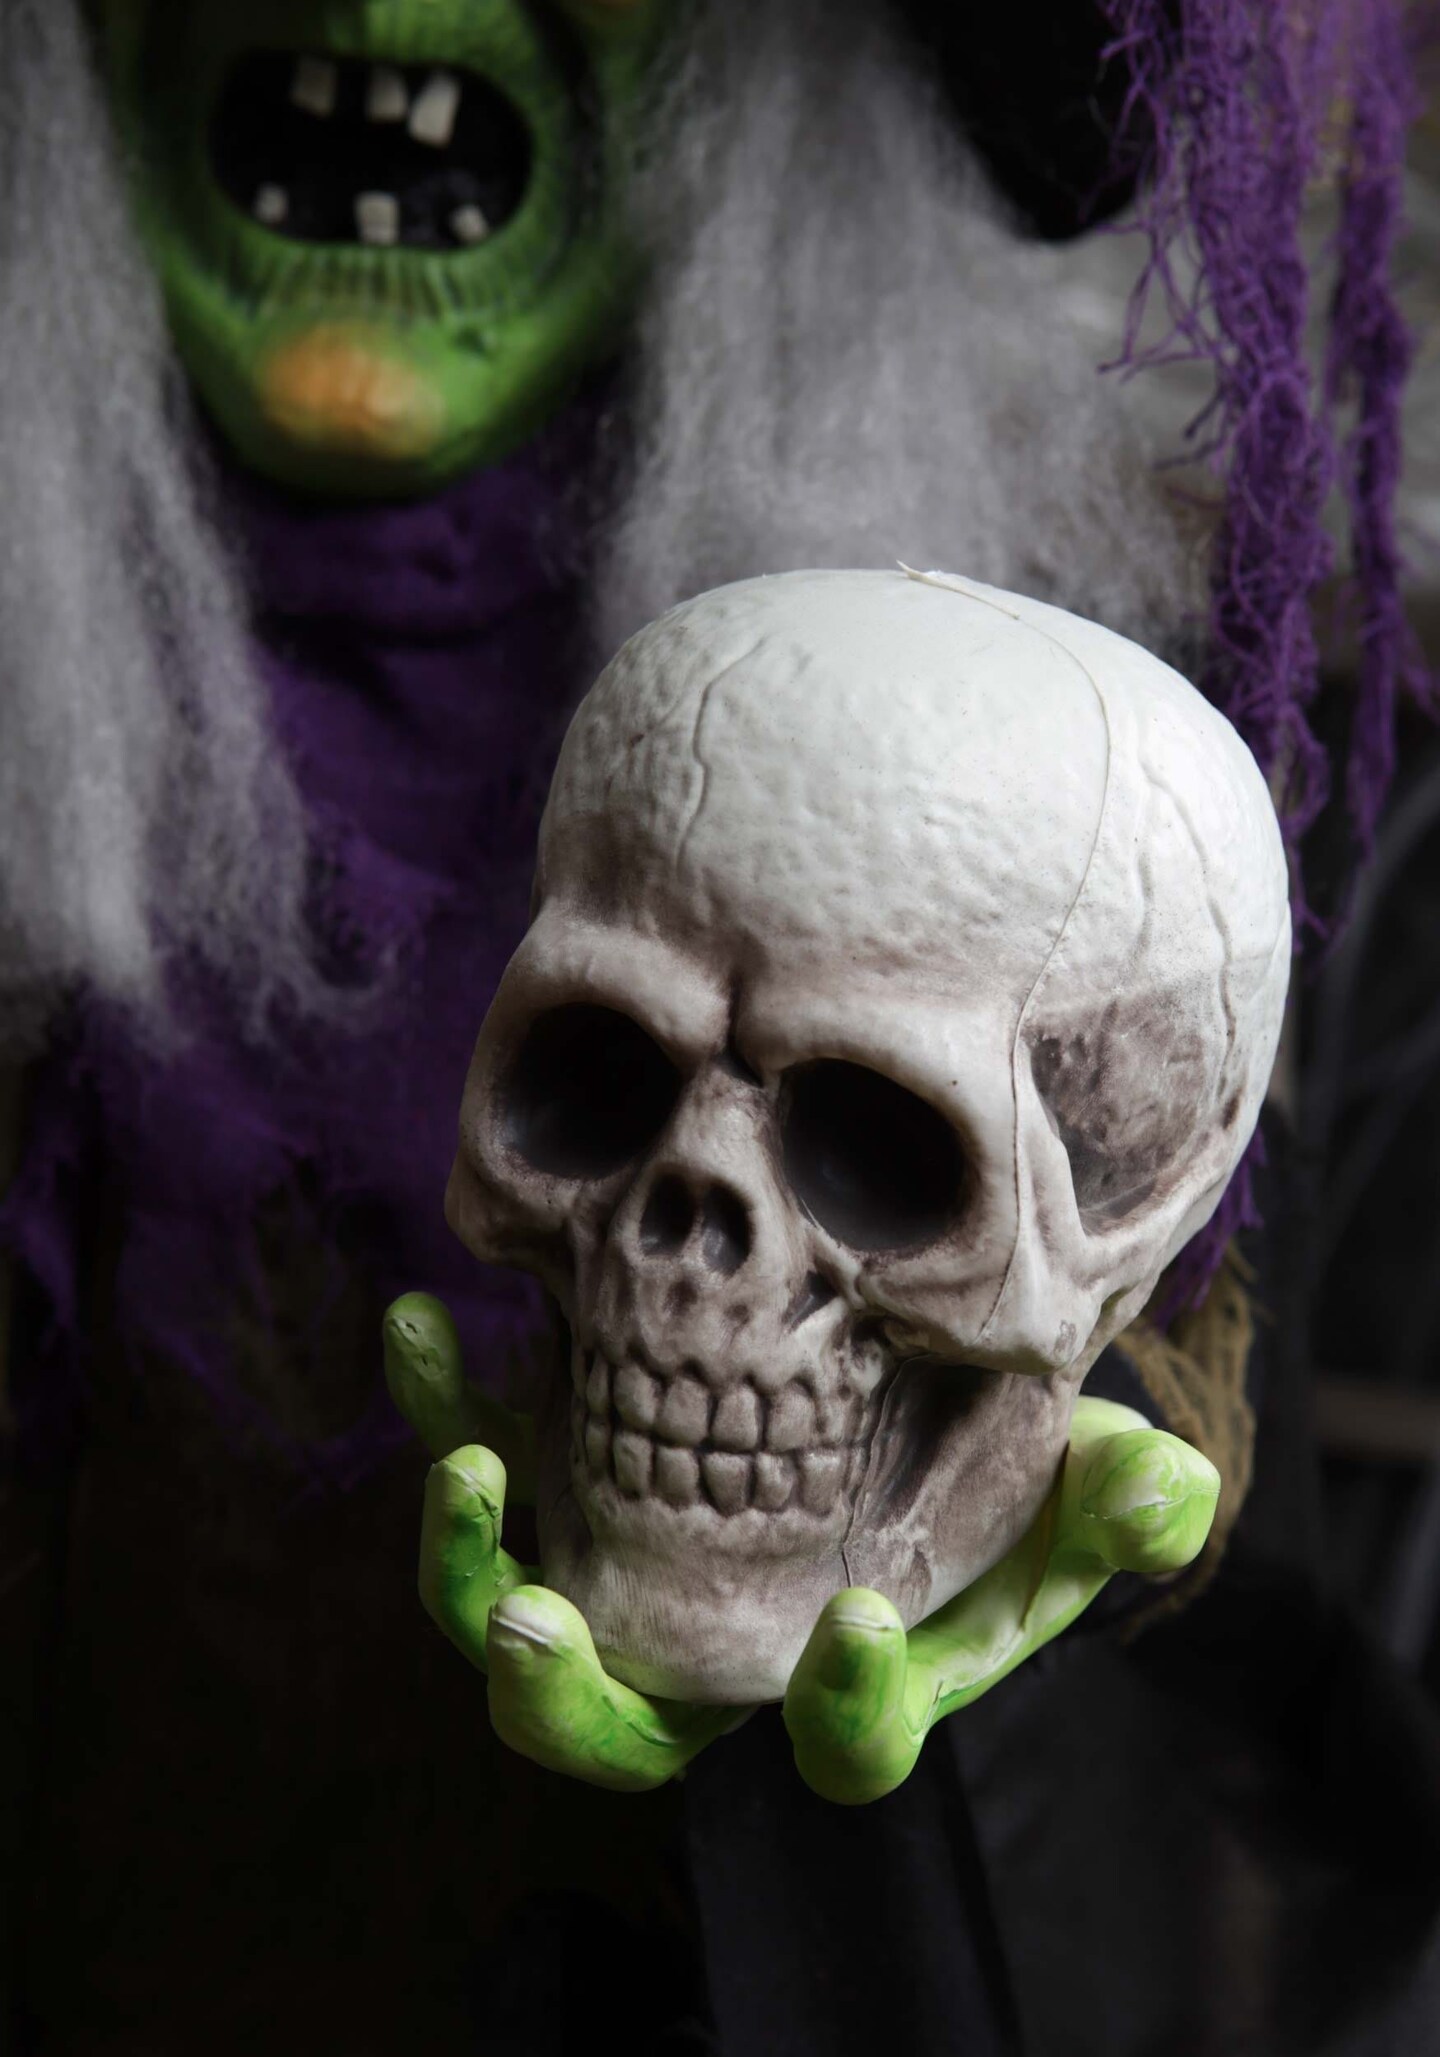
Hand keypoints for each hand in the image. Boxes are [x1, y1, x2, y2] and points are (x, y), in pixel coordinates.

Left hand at [385, 1298, 1218, 1800]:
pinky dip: (446, 1411)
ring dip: (471, 1564)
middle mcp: (718, 1655)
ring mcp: (630, 1575)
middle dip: (567, 1699)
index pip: (843, 1745)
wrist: (903, 1407)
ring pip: (515, 1621)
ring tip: (467, 1470)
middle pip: (619, 1735)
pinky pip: (489, 1467)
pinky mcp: (570, 1483)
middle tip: (540, 1629)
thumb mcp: (1077, 1488)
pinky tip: (423, 1325)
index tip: (864, 1624)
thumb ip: (1123, 1505)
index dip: (847, 1708)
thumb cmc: (1000, 1478)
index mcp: (852, 1678)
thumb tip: (1165, 1491)